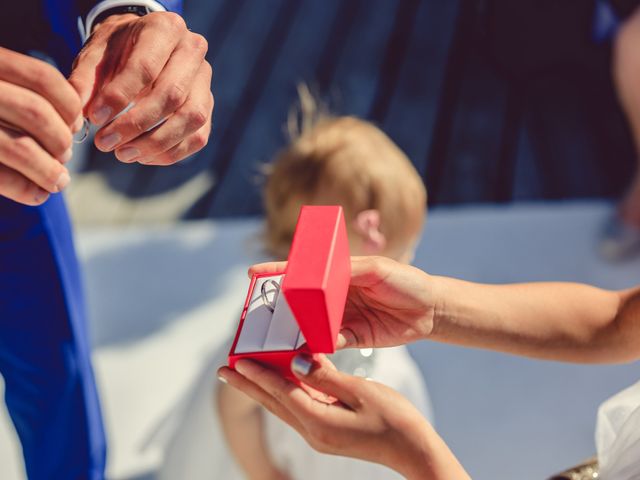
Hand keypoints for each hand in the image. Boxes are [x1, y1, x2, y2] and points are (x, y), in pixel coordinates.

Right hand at [0, 48, 79, 204]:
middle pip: (36, 113)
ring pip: (21, 148)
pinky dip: (26, 189)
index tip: (75, 124)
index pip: (42, 78)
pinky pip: (0, 176)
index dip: (70, 105)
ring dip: (49, 170)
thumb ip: (19, 94)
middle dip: (60, 140)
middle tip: (65, 155)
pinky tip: (37, 195)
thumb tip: (74, 125)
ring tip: (57, 181)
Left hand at [69, 12, 212, 164]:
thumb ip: (85, 80)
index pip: (146, 68)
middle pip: (172, 96)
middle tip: (105, 143)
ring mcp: (205, 82)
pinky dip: (171, 153)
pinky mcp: (208, 107)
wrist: (143, 46)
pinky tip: (143, 156)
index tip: (94, 119)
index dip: (119, 97)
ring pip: (191, 120)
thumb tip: (83, 115)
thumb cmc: (118, 50)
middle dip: (136, 125)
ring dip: (156, 144)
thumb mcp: (95, 54)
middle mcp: (193, 51)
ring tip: (123, 154)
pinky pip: (198, 137)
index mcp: (165, 29)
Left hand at [218, 355, 468, 479]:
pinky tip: (282, 382)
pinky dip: (285, 394)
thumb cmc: (394, 418)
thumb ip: (325, 377)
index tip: (235, 361)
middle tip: (223, 371)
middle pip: (273, 403)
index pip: (280, 392)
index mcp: (319, 422)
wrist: (413, 450)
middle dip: (248, 386)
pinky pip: (299, 409)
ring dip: (262, 390)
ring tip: (243, 375)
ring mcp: (319, 435)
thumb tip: (296, 361)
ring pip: (283, 407)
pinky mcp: (327, 433)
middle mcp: (313, 431)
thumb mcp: (360, 392)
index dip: (257, 374)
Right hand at [249, 256, 435, 348]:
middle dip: (281, 307)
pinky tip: (309, 348)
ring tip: (278, 336)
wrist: (430, 309)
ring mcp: (341, 317)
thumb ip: (347, 272)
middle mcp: (334, 296)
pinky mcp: (351, 338)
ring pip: (311, 324)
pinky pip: (328, 343)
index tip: (253, 274)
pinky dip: (318, 346)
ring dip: (296, 330)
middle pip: (301, 300)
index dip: (277, 271)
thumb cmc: (404, 280)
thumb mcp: (376, 269)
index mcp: (337, 273)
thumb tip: (318, 278)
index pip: (303, 270)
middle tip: (260, 314)